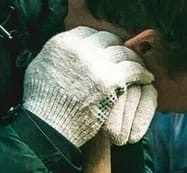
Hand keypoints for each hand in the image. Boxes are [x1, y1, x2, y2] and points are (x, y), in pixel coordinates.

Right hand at [22, 27, 154, 147]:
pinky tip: (146, 79)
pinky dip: (142, 73)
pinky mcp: (110, 81)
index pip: (90, 33)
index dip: (101, 42)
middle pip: (109, 40)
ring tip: (138, 69)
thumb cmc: (42, 103)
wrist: (50, 124)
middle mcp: (81, 49)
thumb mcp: (40, 67)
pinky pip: (134, 70)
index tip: (107, 50)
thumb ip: (56, 54)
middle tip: (124, 59)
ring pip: (124, 53)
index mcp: (63, 43)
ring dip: (133, 60)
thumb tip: (66, 50)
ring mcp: (96, 64)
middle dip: (117, 49)